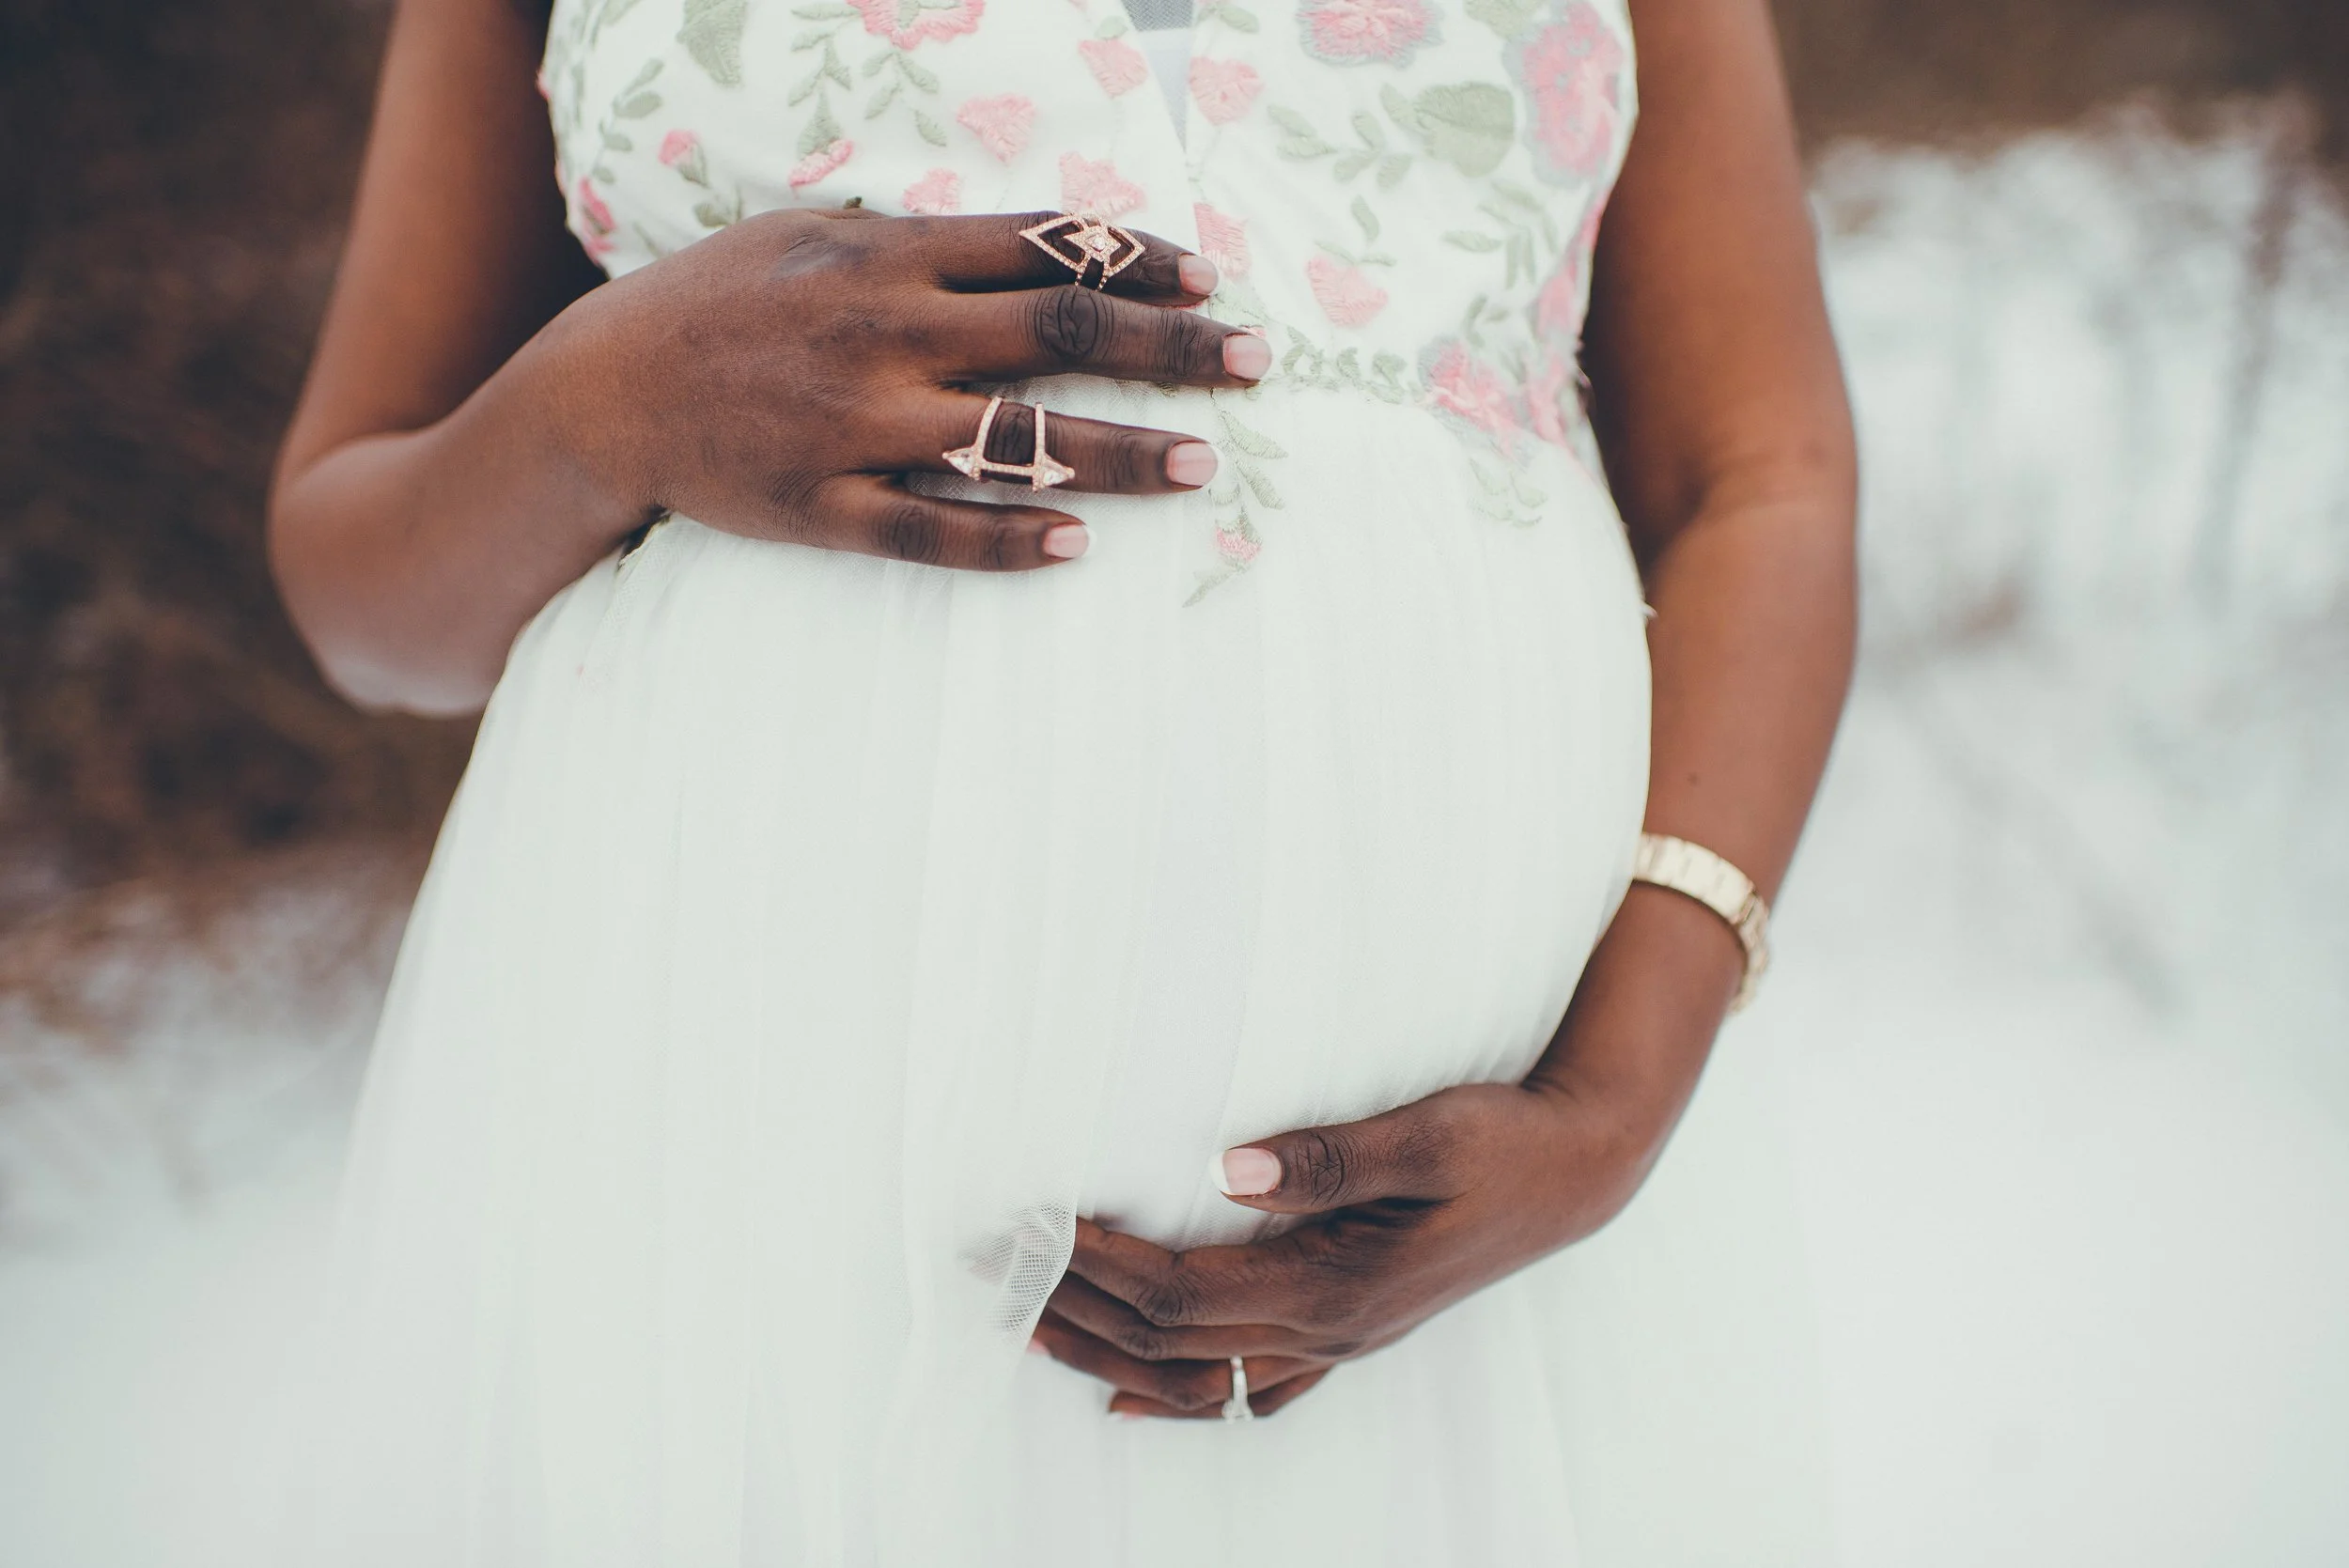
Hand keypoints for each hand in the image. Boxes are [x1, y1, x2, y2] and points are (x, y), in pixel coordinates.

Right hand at [547, 207, 1263, 571]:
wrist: (598, 393)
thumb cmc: (715, 304)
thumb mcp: (808, 238)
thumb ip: (913, 241)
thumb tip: (1023, 244)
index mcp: (885, 257)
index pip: (1042, 248)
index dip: (1141, 262)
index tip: (1214, 284)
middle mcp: (883, 333)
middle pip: (1058, 333)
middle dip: (1172, 348)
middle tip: (1258, 361)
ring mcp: (854, 425)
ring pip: (1014, 440)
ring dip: (1120, 452)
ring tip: (1205, 464)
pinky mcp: (822, 506)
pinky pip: (930, 528)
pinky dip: (1008, 538)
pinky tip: (1079, 547)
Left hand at [1034, 1077, 1666, 1418]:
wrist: (1581, 1171)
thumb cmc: (1506, 1140)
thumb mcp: (1427, 1131)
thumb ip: (1329, 1155)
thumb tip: (1230, 1166)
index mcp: (1337, 1287)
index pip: (1182, 1293)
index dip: (1101, 1266)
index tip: (1037, 1231)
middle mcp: (1329, 1332)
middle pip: (1172, 1343)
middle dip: (1081, 1308)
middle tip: (998, 1270)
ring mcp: (1339, 1342)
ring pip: (1200, 1374)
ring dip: (1113, 1353)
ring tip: (1036, 1328)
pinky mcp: (1350, 1328)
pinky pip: (1248, 1385)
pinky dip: (1181, 1395)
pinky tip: (1136, 1401)